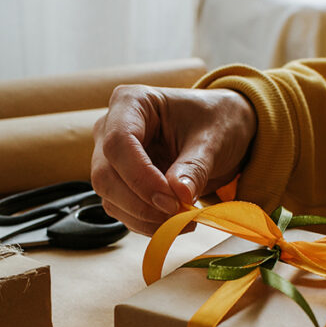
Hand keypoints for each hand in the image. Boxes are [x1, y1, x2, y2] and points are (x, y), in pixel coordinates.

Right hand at [91, 85, 256, 234]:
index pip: (118, 144)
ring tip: (184, 220)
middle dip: (141, 204)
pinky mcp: (119, 182)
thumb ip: (195, 167)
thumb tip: (179, 196)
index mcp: (131, 103)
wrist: (219, 130)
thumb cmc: (215, 121)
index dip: (141, 178)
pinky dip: (147, 223)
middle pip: (105, 176)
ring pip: (110, 198)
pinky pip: (122, 211)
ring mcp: (111, 158)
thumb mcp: (213, 139)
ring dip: (145, 219)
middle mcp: (110, 128)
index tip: (172, 201)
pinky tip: (175, 222)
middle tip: (179, 215)